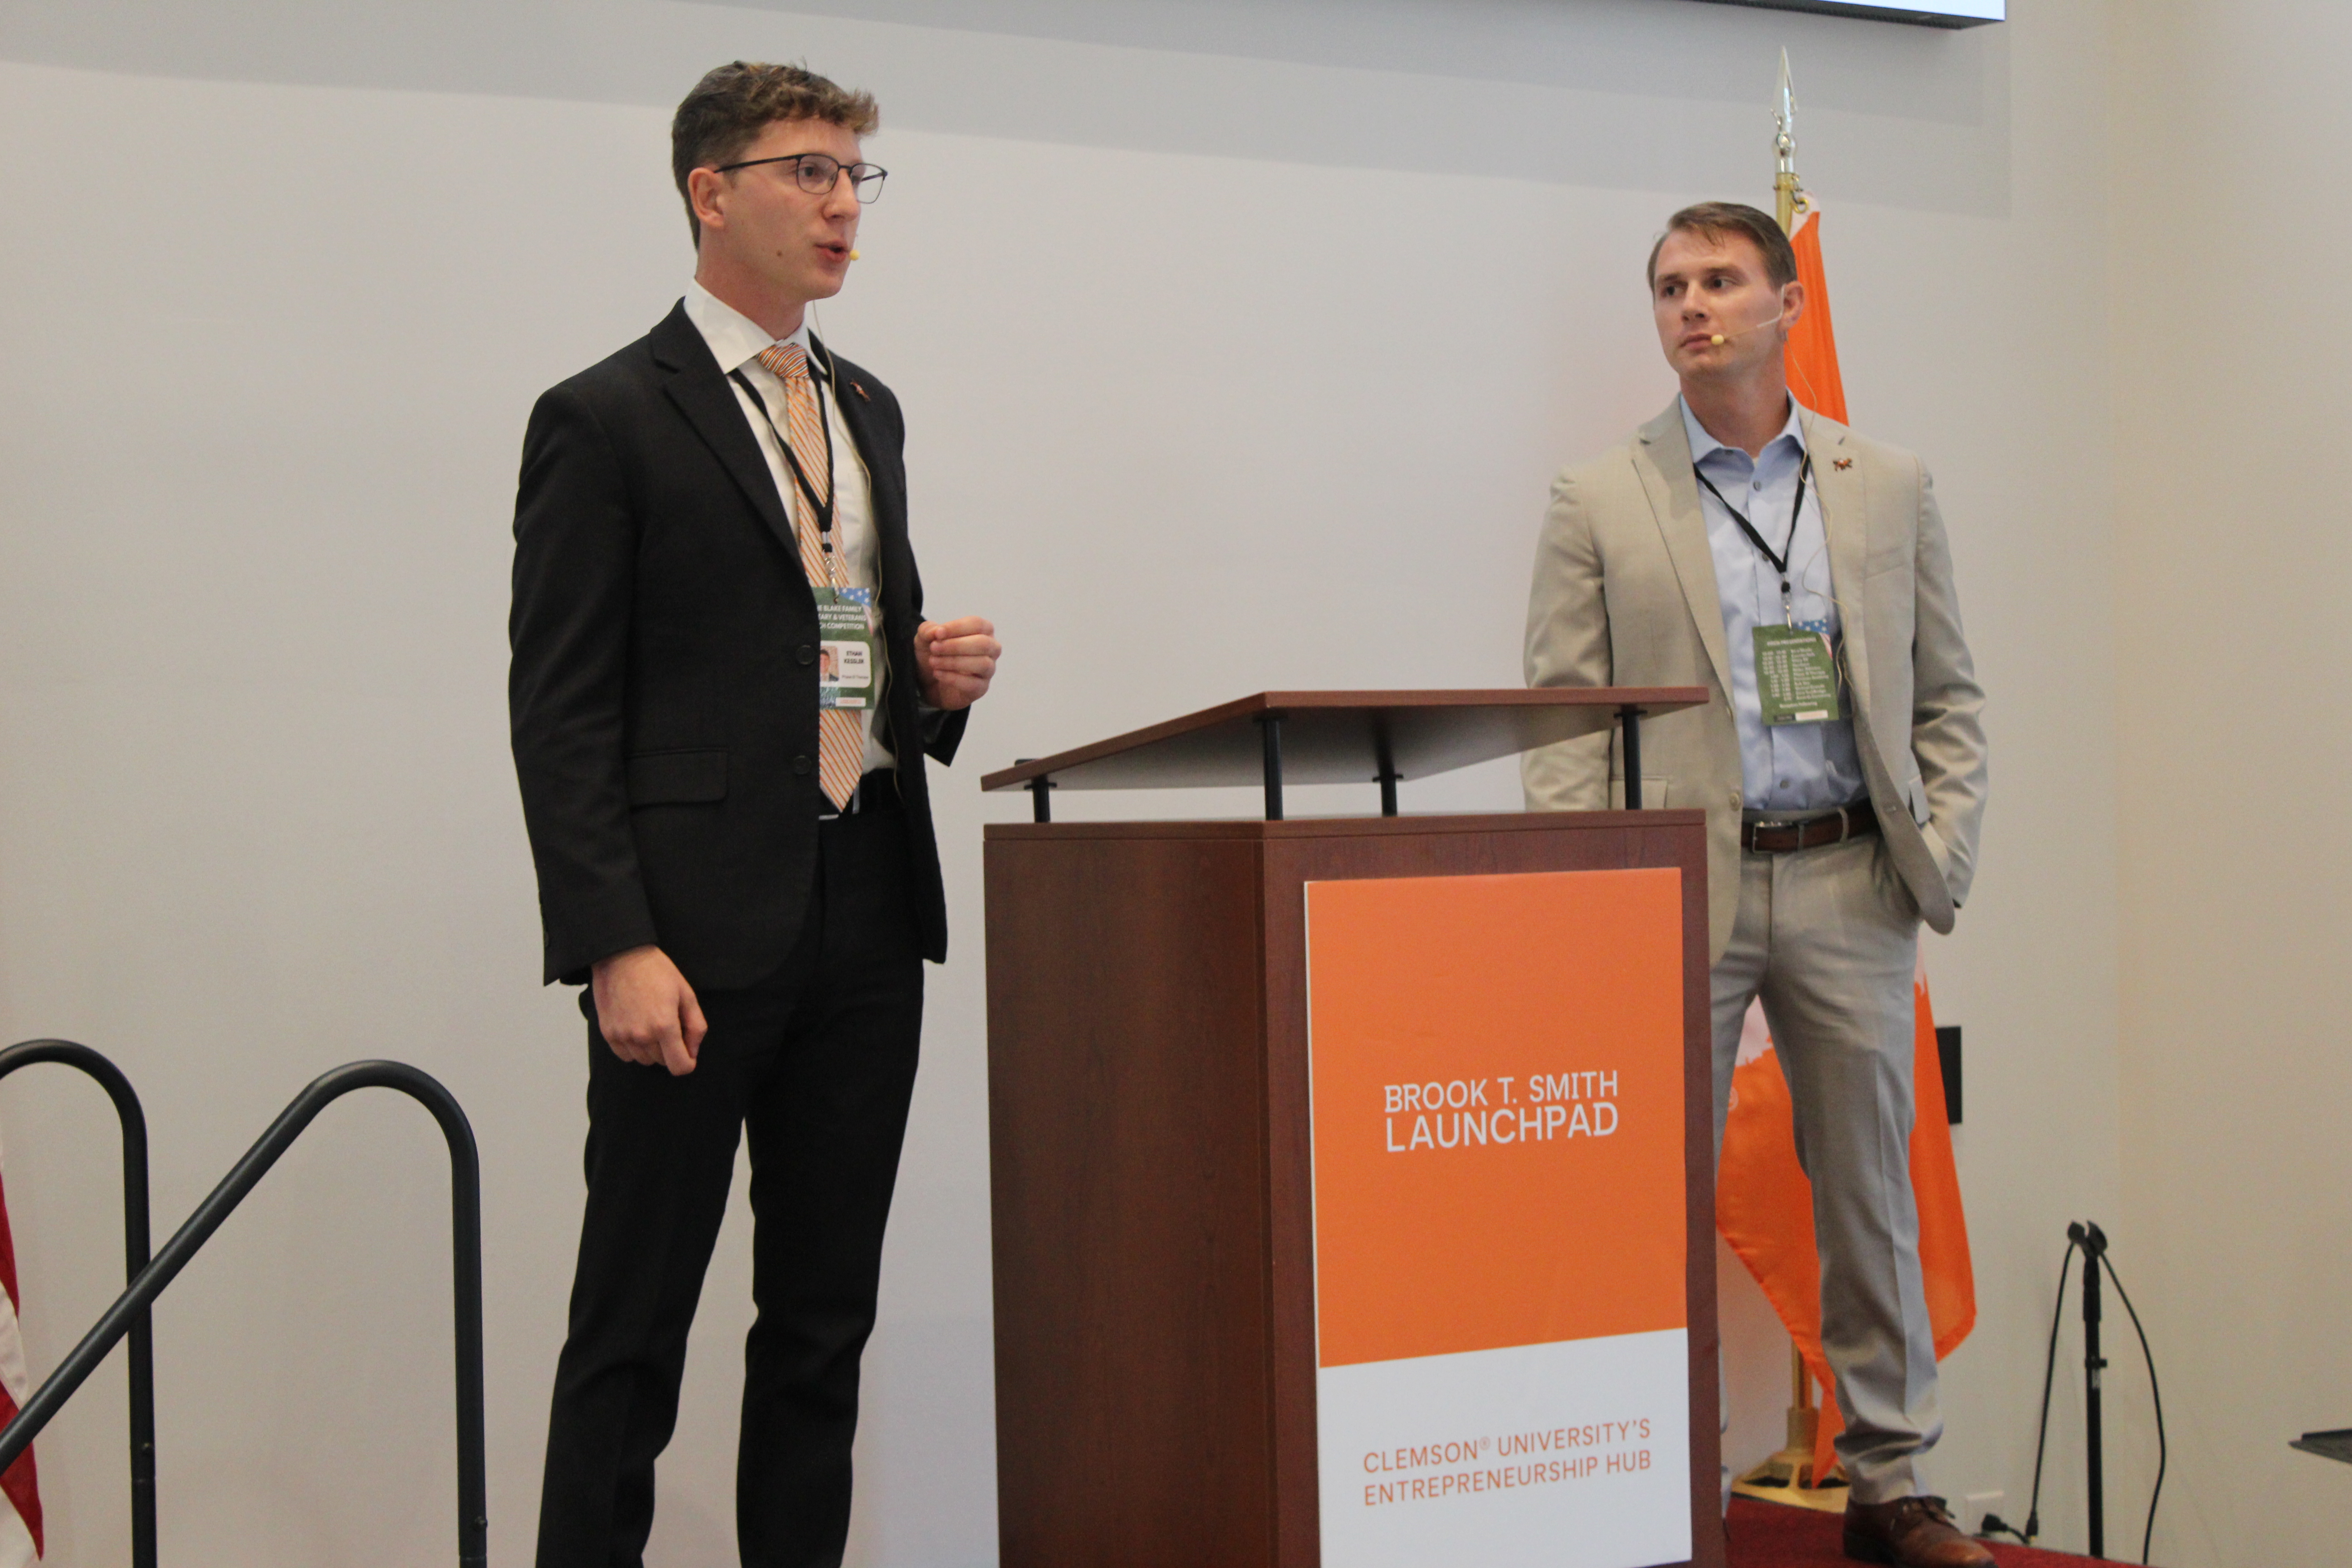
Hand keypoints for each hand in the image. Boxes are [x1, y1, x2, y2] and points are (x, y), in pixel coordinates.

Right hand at [589, 945, 706, 1075]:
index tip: (687, 1053)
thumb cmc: (657, 972)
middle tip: (668, 1024)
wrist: (621, 957)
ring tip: (650, 1022)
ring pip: (644, 1060)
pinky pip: (625, 1055)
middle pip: (662, 1062)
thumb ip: (695, 1026)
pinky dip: (633, 1047)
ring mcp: (622, 1036)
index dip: (687, 1063)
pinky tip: (636, 1027)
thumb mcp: (686, 994)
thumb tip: (693, 1052)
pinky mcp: (608, 1033)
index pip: (679, 1067)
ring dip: (651, 1049)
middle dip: (670, 1049)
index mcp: (664, 1026)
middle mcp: (642, 1036)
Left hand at [914, 617, 1000, 710]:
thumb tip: (937, 631)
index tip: (938, 633)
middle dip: (956, 645)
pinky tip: (937, 673)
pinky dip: (953, 678)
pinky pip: (974, 684)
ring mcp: (988, 669)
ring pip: (982, 664)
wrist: (930, 680)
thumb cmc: (935, 652)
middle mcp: (991, 649)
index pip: (977, 624)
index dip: (957, 627)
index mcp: (983, 630)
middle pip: (983, 643)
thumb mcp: (925, 637)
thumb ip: (928, 630)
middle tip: (934, 648)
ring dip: (954, 662)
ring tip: (933, 661)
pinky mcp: (981, 688)